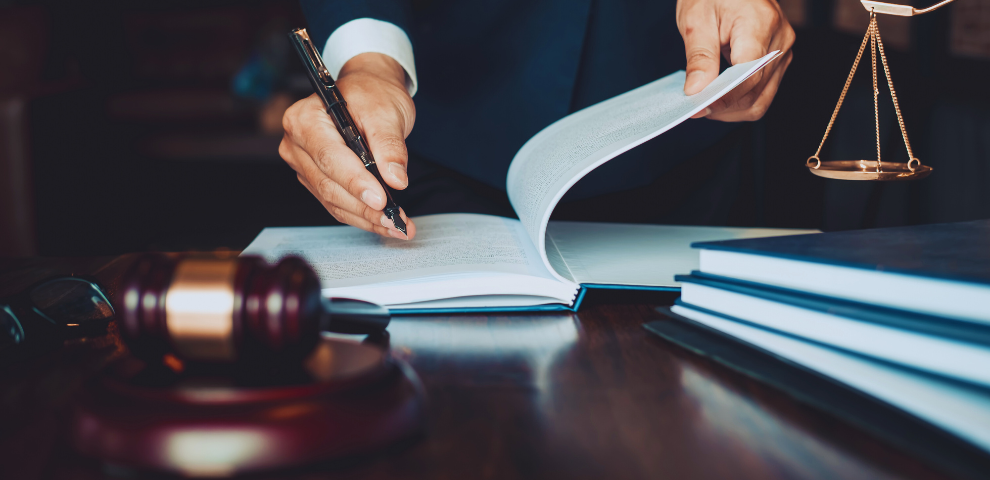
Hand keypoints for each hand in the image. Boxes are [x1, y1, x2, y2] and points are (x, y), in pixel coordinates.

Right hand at [279, 53, 416, 238]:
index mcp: (305, 119)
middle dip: (365, 207)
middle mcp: (297, 143)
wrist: (368, 91)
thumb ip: (389, 145)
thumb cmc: (371, 94)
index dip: (355, 182)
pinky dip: (362, 216)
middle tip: (395, 220)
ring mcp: (304, 164)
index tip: (380, 199)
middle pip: (329, 185)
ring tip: (397, 226)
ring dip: (366, 217)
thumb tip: (395, 179)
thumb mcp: (386, 111)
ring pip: (333, 200)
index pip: (329, 157)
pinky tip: (384, 223)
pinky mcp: (316, 179)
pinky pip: (337, 204)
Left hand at [677, 0, 794, 121]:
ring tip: (704, 102)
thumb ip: (699, 57)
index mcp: (761, 24)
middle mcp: (780, 40)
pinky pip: (761, 92)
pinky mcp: (777, 60)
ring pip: (760, 99)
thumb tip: (696, 91)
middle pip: (754, 92)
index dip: (722, 98)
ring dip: (731, 109)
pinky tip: (718, 96)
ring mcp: (782, 52)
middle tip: (693, 106)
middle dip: (723, 106)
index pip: (747, 76)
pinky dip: (738, 101)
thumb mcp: (696, 19)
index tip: (697, 107)